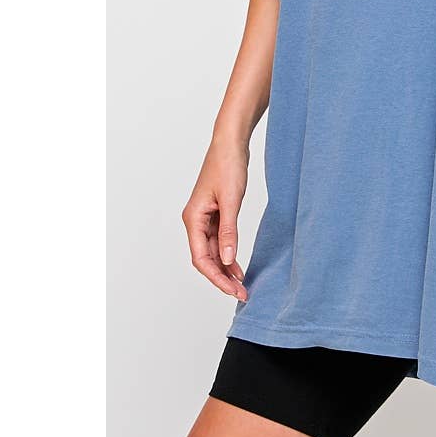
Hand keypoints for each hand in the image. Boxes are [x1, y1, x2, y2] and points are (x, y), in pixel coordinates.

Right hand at [181, 137, 250, 300]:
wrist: (231, 143)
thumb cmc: (228, 166)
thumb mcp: (231, 201)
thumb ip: (229, 232)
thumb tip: (227, 260)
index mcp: (193, 219)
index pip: (201, 258)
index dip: (217, 277)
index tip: (233, 290)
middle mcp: (195, 221)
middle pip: (205, 258)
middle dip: (222, 277)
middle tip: (242, 293)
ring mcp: (205, 218)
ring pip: (213, 252)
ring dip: (226, 268)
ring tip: (242, 285)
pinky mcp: (216, 213)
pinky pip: (219, 241)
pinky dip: (229, 254)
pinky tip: (238, 266)